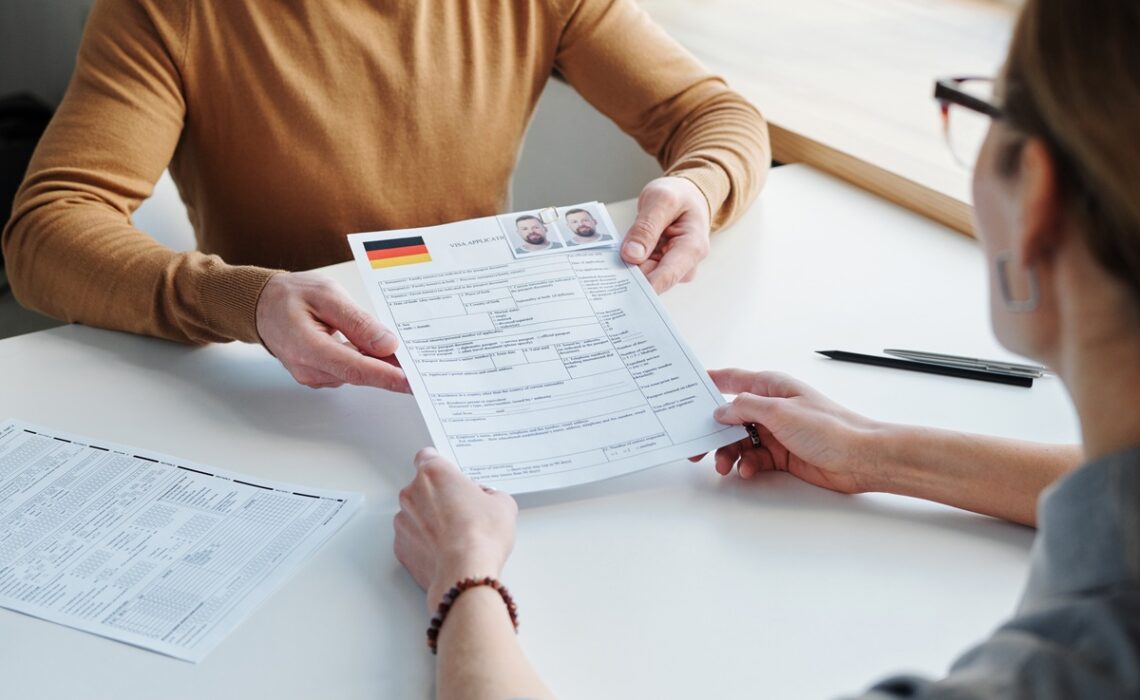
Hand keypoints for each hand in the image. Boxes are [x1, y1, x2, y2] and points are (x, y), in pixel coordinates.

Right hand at [255, 271, 409, 390]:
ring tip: (402, 352)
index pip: (355, 369)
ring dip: (379, 364)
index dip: (387, 376)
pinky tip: (378, 350)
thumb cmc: (290, 295)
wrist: (261, 305)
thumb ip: (357, 321)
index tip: (413, 381)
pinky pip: (348, 371)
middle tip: (422, 362)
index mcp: (308, 347)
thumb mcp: (327, 295)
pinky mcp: (318, 375)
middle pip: (359, 374)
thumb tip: (386, 344)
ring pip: (356, 373)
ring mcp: (312, 375)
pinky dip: (365, 362)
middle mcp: (309, 369)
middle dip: (391, 369)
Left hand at [394, 448, 518, 611]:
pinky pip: (411, 539)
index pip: (428, 457)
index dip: (442, 469)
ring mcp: (402, 521)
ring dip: (430, 521)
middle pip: (422, 487)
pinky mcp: (399, 547)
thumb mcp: (503, 503)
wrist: (465, 572)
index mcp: (434, 473)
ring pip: (415, 514)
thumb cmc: (481, 534)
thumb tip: (485, 500)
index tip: (452, 479)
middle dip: (439, 497)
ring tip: (455, 537)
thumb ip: (489, 494)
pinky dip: (424, 544)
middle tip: (462, 512)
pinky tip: (444, 552)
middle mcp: (412, 493)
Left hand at [622, 176, 710, 292]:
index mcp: (692, 248)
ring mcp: (672, 269)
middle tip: (606, 265)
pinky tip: (620, 254)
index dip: (643, 286)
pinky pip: (639, 271)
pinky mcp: (660, 268)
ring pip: (642, 278)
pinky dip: (628, 263)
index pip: (667, 276)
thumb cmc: (679, 197)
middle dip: (629, 274)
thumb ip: (646, 227)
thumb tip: (631, 255)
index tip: (619, 288)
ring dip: (626, 268)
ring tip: (614, 252)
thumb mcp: (661, 200)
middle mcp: (685, 265)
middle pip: (652, 280)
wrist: (686, 198)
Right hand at [707, 369, 886, 493]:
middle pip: (731, 416)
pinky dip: (746, 465)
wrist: (860, 458)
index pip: (734, 379)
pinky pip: (753, 458)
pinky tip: (747, 470)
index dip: (711, 381)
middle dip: (712, 431)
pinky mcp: (782, 454)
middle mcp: (772, 408)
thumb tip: (721, 410)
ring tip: (723, 465)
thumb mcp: (780, 411)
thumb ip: (745, 408)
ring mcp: (777, 432)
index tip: (689, 385)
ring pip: (739, 441)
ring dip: (728, 453)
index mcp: (772, 387)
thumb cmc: (830, 428)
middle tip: (695, 446)